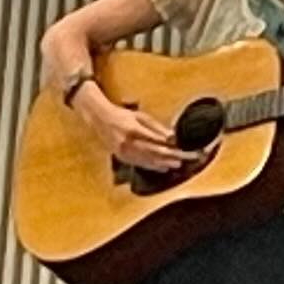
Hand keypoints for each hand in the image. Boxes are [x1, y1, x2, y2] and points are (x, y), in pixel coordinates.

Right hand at [71, 83, 188, 171]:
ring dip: (163, 164)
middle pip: (153, 153)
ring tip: (176, 165)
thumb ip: (156, 127)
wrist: (100, 119)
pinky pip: (140, 164)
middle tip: (183, 159)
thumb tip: (172, 136)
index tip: (181, 148)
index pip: (156, 141)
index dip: (169, 146)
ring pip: (148, 161)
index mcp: (133, 130)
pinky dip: (153, 167)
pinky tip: (162, 168)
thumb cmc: (122, 115)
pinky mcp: (122, 157)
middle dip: (169, 157)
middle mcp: (128, 143)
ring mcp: (124, 152)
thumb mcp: (140, 116)